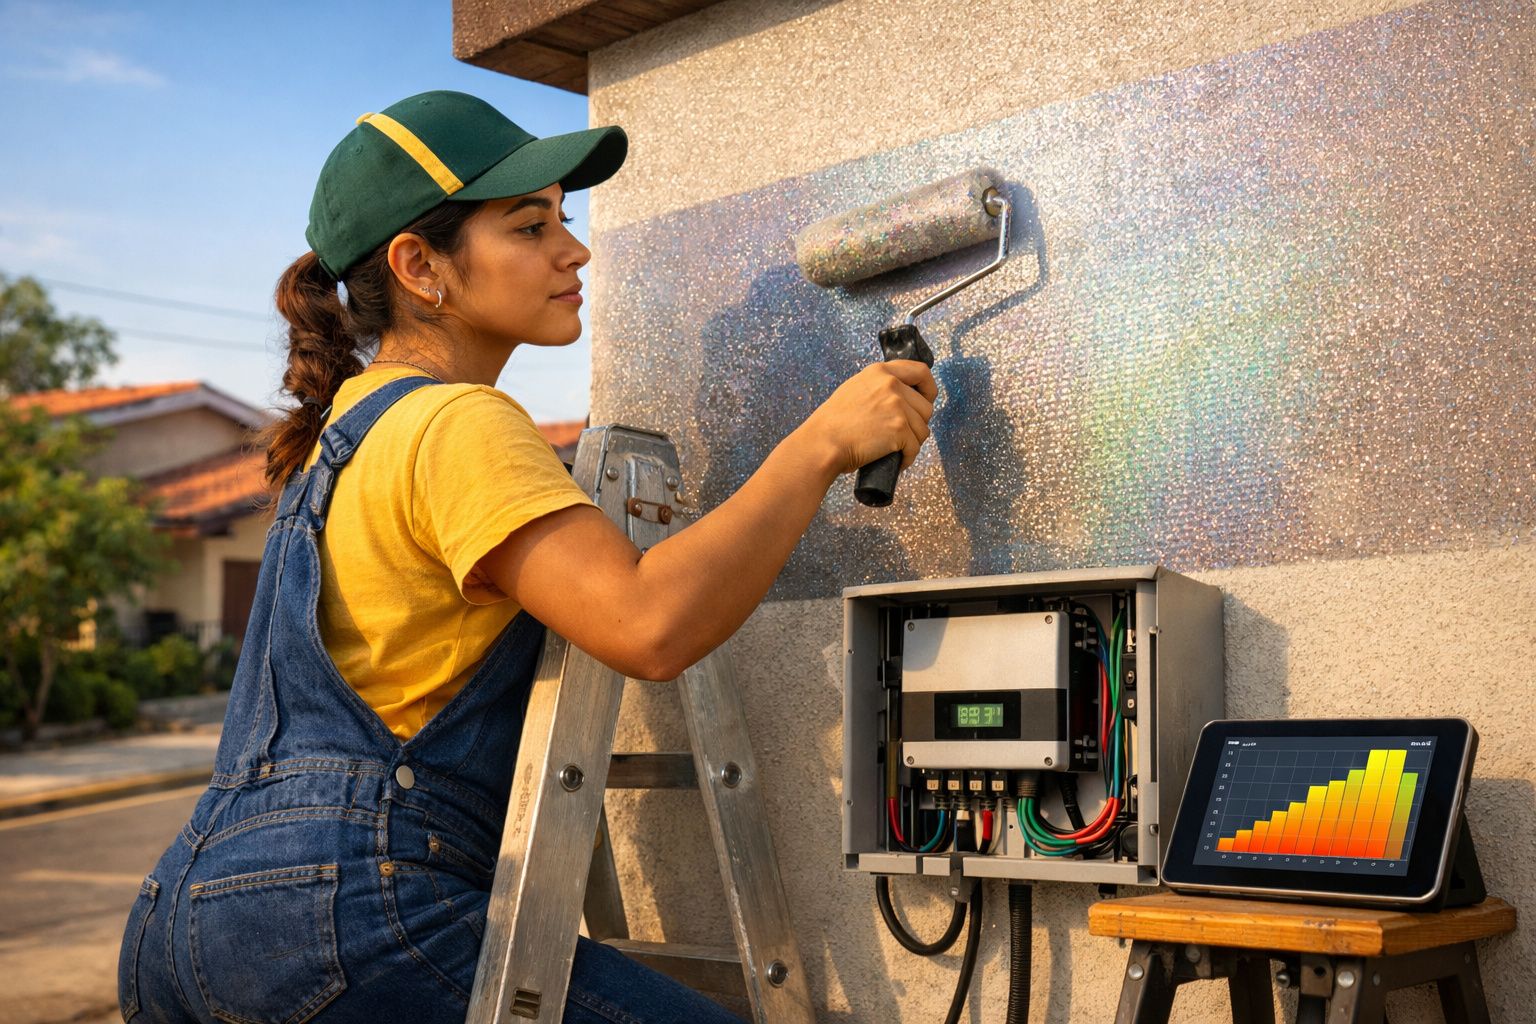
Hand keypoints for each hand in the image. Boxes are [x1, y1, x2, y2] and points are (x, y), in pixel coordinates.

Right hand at [794, 360, 936, 476]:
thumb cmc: (834, 422)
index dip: (928, 388)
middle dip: (918, 424)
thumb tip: (902, 394)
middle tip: (902, 435)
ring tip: (896, 449)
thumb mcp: (855, 389)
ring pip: (923, 429)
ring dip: (913, 442)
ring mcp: (897, 407)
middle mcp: (891, 385)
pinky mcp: (899, 429)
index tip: (926, 400)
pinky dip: (908, 458)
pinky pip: (915, 448)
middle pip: (925, 407)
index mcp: (880, 372)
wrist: (824, 442)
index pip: (921, 371)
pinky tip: (897, 461)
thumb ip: (879, 386)